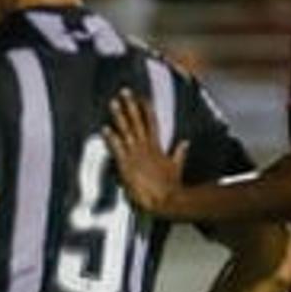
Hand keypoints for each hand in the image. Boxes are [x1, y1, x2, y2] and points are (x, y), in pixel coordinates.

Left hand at [103, 90, 188, 217]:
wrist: (167, 200)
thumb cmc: (171, 186)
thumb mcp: (176, 166)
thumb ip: (179, 153)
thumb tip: (185, 142)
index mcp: (156, 146)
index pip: (150, 122)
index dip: (145, 108)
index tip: (140, 95)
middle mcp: (146, 147)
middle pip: (138, 121)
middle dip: (131, 105)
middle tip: (124, 90)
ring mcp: (136, 155)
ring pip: (127, 131)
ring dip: (119, 116)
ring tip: (113, 102)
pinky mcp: (127, 166)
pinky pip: (117, 149)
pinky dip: (111, 139)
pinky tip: (104, 129)